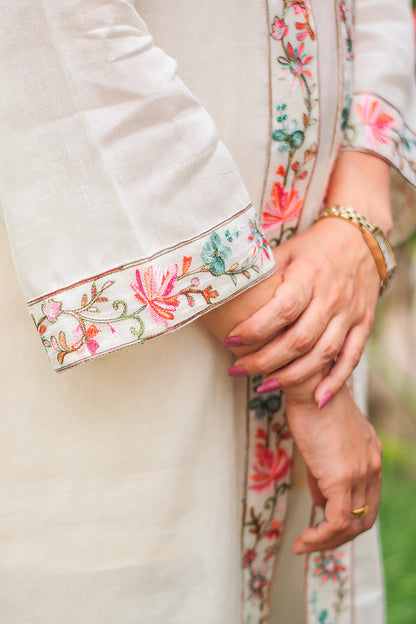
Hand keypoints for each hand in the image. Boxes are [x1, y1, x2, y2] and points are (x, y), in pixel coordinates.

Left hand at [226, 218, 379, 403]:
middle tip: (237, 369)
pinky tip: (316, 398)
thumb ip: (263, 274)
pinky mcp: (363, 324)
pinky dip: (335, 381)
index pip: (282, 309)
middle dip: (264, 361)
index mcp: (309, 276)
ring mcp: (350, 313)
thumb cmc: (313, 247)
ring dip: (292, 376)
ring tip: (263, 386)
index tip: (230, 341)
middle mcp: (332, 297)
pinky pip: (351, 357)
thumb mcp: (285, 251)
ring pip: (322, 354)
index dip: (255, 329)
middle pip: (299, 339)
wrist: (361, 238)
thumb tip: (226, 291)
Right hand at [285, 384, 382, 552]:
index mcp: (371, 454)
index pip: (368, 499)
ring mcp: (360, 472)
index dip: (348, 520)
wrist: (308, 384)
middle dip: (340, 537)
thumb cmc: (309, 406)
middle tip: (315, 542)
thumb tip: (320, 499)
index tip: (323, 528)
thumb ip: (325, 471)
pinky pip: (337, 522)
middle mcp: (372, 464)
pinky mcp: (342, 477)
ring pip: (353, 525)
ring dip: (328, 542)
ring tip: (304, 545)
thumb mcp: (322, 441)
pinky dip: (321, 537)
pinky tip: (303, 540)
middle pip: (367, 517)